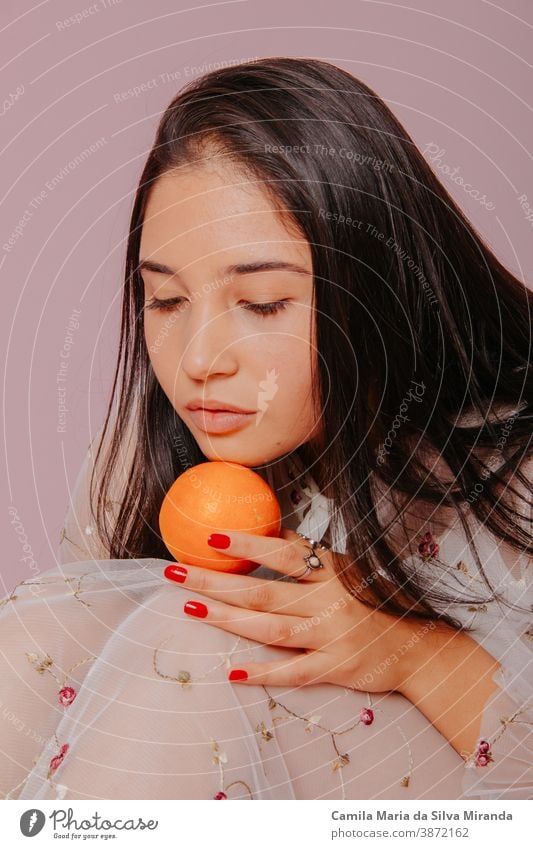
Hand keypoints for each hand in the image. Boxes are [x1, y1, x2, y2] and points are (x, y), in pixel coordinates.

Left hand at [163, 526, 439, 692]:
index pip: (284, 552)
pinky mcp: (337, 667)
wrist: (415, 647)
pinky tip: (232, 672)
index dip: (249, 543)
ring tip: (191, 607)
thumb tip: (272, 529)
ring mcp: (332, 635)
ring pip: (272, 627)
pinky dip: (264, 673)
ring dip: (228, 618)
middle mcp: (329, 600)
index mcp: (330, 571)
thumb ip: (310, 556)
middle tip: (177, 571)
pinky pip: (294, 672)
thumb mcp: (347, 571)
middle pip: (264, 589)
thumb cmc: (373, 604)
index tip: (211, 535)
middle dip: (217, 580)